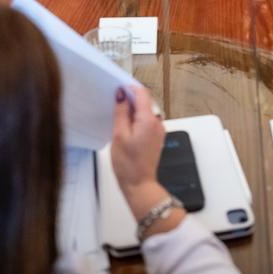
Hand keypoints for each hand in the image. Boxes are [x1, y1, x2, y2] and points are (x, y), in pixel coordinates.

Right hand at [111, 86, 185, 234]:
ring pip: (145, 112)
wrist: (139, 184)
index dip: (129, 89)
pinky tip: (125, 131)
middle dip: (129, 101)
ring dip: (132, 112)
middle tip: (113, 108)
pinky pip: (146, 122)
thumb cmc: (128, 164)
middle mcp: (157, 123)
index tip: (117, 91)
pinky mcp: (156, 138)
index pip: (142, 93)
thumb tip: (121, 94)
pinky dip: (136, 122)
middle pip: (144, 102)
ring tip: (117, 122)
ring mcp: (158, 131)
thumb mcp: (119, 135)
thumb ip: (121, 112)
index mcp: (149, 120)